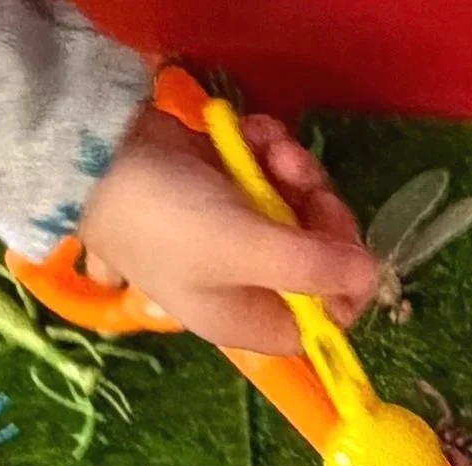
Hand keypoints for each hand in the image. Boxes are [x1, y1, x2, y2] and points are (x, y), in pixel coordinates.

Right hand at [76, 106, 378, 354]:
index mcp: (246, 317)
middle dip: (321, 214)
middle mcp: (245, 281)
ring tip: (273, 151)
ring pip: (299, 207)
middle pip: (318, 260)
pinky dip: (269, 150)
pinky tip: (252, 135)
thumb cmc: (169, 219)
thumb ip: (312, 267)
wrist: (100, 158)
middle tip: (309, 186)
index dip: (343, 289)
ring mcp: (235, 233)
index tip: (347, 249)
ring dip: (297, 172)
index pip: (318, 325)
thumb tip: (371, 276)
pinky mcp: (227, 189)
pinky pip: (272, 173)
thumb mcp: (244, 247)